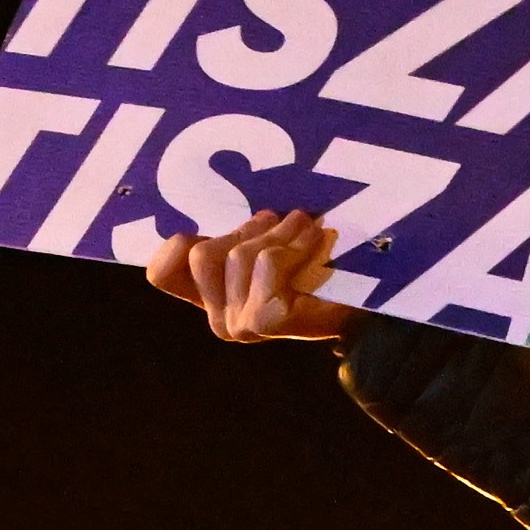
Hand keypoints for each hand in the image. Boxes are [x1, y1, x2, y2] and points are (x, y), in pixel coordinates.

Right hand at [148, 205, 360, 342]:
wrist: (368, 313)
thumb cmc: (318, 276)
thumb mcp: (269, 251)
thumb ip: (237, 237)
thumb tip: (219, 204)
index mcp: (211, 302)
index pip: (162, 274)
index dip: (173, 246)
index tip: (208, 228)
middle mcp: (220, 321)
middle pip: (203, 253)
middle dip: (245, 229)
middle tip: (279, 218)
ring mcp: (241, 325)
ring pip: (238, 255)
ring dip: (277, 231)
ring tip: (304, 224)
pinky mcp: (267, 321)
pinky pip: (266, 264)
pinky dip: (293, 245)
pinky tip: (316, 239)